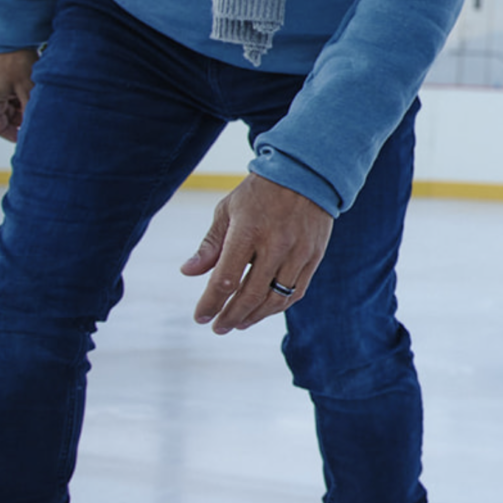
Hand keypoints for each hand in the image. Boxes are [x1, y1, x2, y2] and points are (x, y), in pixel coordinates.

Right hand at [0, 50, 38, 141]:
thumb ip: (29, 109)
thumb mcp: (27, 87)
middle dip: (19, 120)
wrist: (10, 33)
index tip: (27, 139)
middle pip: (1, 115)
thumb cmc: (18, 61)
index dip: (12, 135)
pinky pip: (5, 92)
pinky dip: (17, 96)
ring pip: (5, 104)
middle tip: (37, 120)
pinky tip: (32, 92)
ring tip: (37, 105)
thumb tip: (35, 126)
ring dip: (19, 107)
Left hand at [180, 173, 332, 334]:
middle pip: (250, 295)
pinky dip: (278, 306)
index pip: (226, 279)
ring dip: (254, 316)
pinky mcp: (314, 256)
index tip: (200, 316)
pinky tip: (263, 310)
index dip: (211, 303)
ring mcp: (298, 252)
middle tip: (218, 327)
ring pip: (275, 299)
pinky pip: (296, 291)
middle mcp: (275, 245)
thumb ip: (210, 244)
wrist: (306, 175)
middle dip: (231, 316)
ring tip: (239, 324)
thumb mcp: (228, 210)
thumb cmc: (259, 193)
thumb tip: (188, 272)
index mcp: (248, 231)